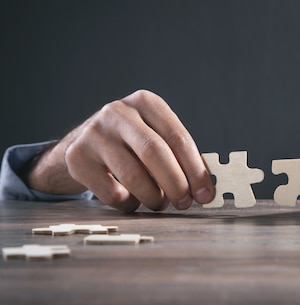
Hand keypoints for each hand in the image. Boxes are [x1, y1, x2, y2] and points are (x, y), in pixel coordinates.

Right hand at [26, 90, 214, 211]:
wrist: (83, 143)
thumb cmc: (132, 143)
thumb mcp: (156, 136)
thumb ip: (181, 157)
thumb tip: (205, 189)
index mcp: (146, 102)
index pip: (178, 137)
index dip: (195, 170)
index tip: (206, 194)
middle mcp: (118, 112)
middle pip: (154, 152)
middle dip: (176, 184)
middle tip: (185, 203)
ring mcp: (94, 133)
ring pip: (132, 174)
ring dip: (153, 197)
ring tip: (160, 203)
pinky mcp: (77, 157)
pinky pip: (111, 191)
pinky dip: (129, 203)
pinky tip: (133, 201)